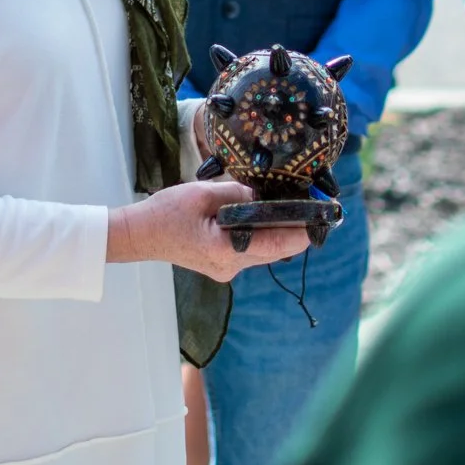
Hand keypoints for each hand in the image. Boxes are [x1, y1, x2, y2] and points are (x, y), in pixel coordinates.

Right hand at [107, 180, 309, 280]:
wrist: (140, 235)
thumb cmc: (166, 212)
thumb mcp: (203, 193)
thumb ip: (239, 193)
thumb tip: (266, 193)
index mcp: (226, 250)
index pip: (276, 243)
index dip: (302, 231)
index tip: (324, 219)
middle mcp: (231, 267)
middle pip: (274, 250)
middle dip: (295, 230)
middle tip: (315, 209)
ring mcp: (226, 270)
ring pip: (263, 251)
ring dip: (277, 232)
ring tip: (295, 208)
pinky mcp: (222, 267)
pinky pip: (250, 251)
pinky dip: (260, 235)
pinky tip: (265, 217)